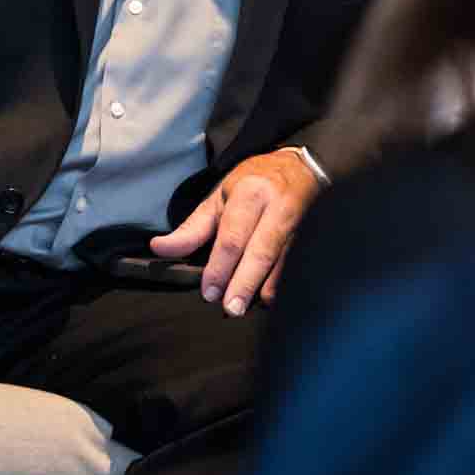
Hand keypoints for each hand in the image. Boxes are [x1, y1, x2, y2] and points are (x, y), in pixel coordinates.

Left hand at [148, 149, 320, 316]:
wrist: (301, 167)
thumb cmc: (254, 184)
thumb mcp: (219, 197)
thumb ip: (193, 228)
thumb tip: (160, 248)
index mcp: (248, 193)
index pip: (232, 236)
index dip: (220, 267)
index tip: (209, 292)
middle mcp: (276, 206)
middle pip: (260, 251)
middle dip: (243, 283)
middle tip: (230, 308)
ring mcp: (300, 221)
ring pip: (283, 261)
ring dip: (266, 288)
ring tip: (250, 307)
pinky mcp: (315, 234)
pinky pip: (299, 263)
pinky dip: (286, 283)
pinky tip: (274, 298)